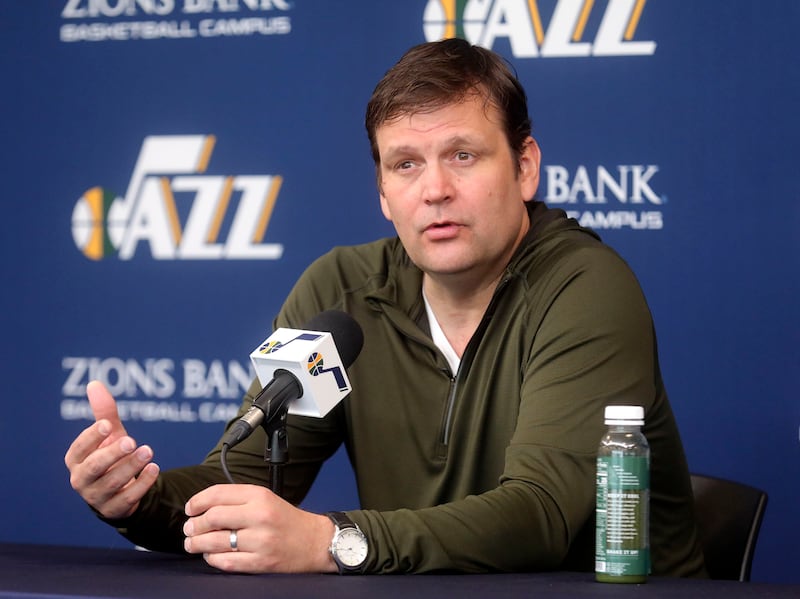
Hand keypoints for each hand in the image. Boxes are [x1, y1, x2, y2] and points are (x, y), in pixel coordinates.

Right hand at [64, 380, 158, 519]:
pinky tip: (154, 468)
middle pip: (94, 468)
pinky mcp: (114, 509)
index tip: (108, 425)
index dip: (92, 437)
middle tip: (132, 441)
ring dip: (131, 466)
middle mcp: (81, 480)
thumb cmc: (111, 456)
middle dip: (112, 454)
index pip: (79, 449)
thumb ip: (104, 413)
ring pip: (112, 483)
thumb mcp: (110, 435)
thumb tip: (95, 383)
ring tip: (148, 451)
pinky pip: (128, 498)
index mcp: (76, 460)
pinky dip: (142, 484)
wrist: (120, 490)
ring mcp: (96, 497)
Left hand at [183, 484, 336, 573]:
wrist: (315, 542)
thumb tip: (202, 508)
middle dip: (193, 525)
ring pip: (215, 542)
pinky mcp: (261, 562)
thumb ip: (238, 500)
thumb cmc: (287, 520)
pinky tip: (210, 556)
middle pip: (212, 518)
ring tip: (192, 544)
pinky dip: (212, 559)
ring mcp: (260, 541)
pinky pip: (226, 562)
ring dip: (197, 544)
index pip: (218, 494)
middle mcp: (259, 516)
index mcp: (260, 496)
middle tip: (188, 529)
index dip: (197, 501)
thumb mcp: (266, 498)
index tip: (189, 508)